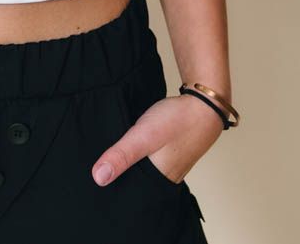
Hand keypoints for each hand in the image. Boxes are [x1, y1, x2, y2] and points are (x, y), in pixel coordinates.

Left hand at [91, 93, 223, 185]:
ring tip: (107, 161)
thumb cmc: (177, 120)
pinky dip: (138, 156)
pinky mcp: (169, 150)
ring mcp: (169, 164)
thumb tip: (98, 178)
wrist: (204, 103)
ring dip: (128, 166)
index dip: (114, 194)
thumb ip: (122, 155)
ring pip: (143, 171)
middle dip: (119, 179)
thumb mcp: (143, 136)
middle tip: (94, 171)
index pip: (132, 197)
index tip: (94, 189)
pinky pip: (149, 159)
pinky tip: (128, 148)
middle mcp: (165, 176)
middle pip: (136, 184)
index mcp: (159, 180)